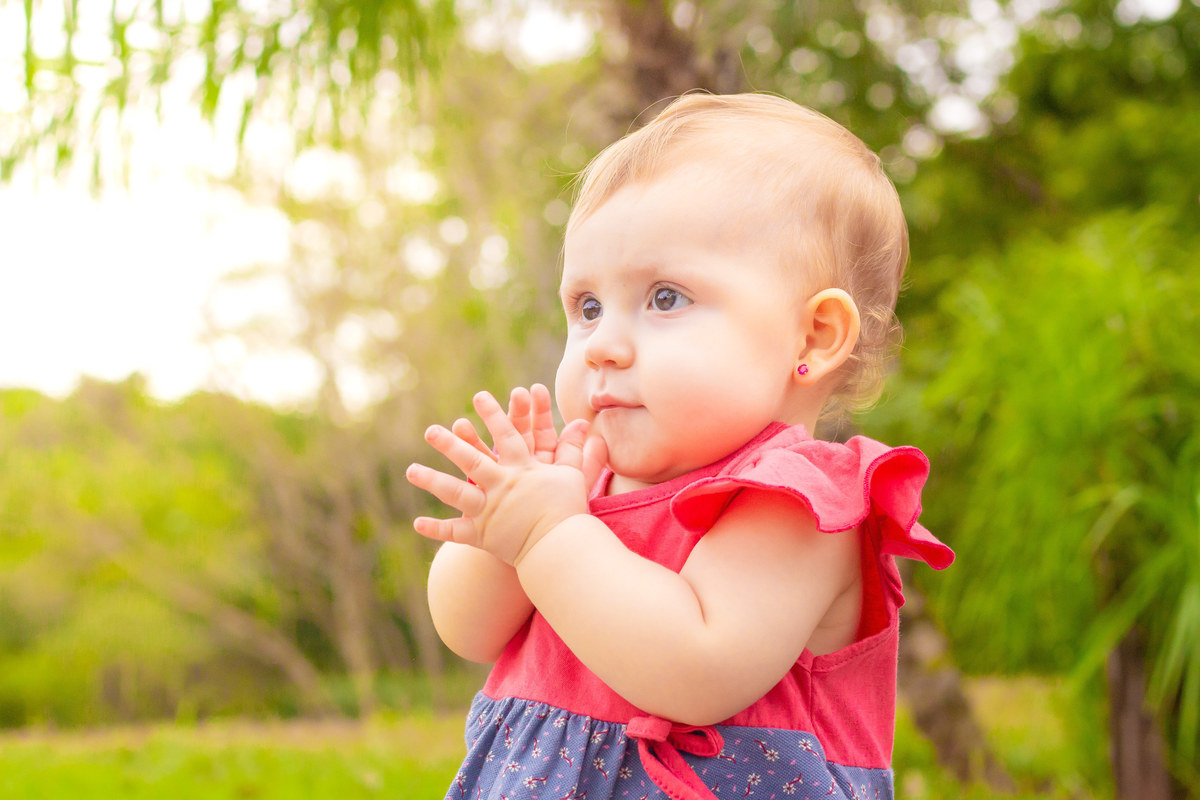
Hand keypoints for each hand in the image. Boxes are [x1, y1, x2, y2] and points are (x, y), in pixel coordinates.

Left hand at [406, 389, 606, 564]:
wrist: (560, 547)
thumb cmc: (568, 510)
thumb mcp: (572, 476)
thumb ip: (572, 450)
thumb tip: (582, 425)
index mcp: (522, 470)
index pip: (507, 437)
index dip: (495, 415)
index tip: (479, 396)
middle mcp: (500, 486)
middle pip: (472, 461)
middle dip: (450, 444)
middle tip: (430, 430)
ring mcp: (488, 511)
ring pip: (455, 493)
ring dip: (431, 480)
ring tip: (411, 470)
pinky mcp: (481, 535)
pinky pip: (455, 532)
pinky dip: (437, 529)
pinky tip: (417, 522)